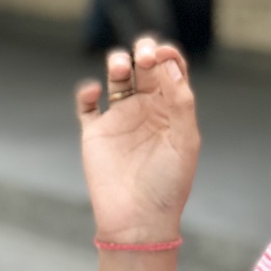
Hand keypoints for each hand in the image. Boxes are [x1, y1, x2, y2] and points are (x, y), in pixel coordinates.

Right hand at [77, 36, 199, 243]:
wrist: (138, 219)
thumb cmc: (167, 184)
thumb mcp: (184, 140)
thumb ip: (180, 101)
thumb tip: (169, 64)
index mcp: (172, 110)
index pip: (171, 71)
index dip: (167, 55)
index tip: (163, 54)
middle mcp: (146, 110)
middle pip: (143, 67)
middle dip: (143, 52)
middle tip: (143, 56)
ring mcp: (120, 119)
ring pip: (116, 78)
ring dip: (117, 63)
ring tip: (119, 67)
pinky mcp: (95, 133)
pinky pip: (87, 105)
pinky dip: (86, 92)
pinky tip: (94, 92)